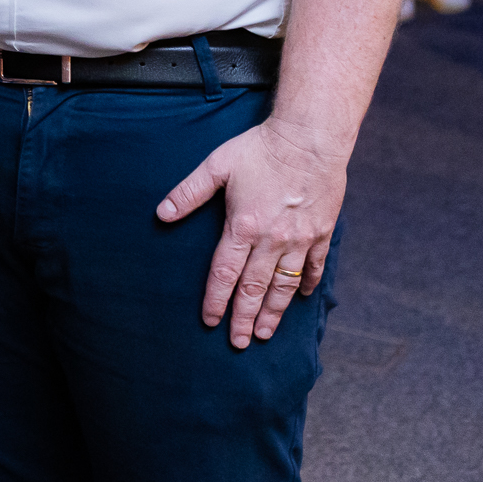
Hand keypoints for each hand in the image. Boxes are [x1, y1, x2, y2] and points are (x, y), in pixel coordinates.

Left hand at [157, 116, 349, 348]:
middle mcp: (272, 240)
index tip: (209, 321)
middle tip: (239, 343)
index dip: (215, 300)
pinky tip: (301, 298)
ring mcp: (300, 239)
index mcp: (243, 226)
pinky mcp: (321, 233)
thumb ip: (188, 192)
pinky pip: (312, 267)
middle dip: (244, 318)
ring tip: (266, 334)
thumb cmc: (260, 148)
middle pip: (254, 288)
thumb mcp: (216, 165)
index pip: (224, 274)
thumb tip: (161, 213)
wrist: (310, 139)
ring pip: (284, 285)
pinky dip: (306, 284)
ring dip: (274, 312)